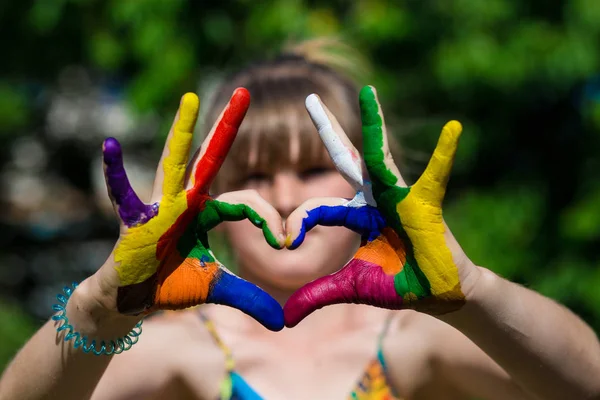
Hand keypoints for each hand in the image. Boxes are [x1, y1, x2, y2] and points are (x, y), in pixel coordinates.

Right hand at [95, 89, 284, 330]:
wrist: (133, 299)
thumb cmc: (170, 287)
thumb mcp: (214, 290)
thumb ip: (247, 299)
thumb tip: (282, 324)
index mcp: (205, 213)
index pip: (242, 204)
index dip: (262, 219)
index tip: (280, 239)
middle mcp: (185, 202)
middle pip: (211, 159)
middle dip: (227, 127)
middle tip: (243, 93)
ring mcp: (159, 207)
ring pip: (174, 164)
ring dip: (182, 133)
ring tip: (192, 99)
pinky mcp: (134, 220)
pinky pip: (123, 194)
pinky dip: (114, 172)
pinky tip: (109, 145)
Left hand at [284, 87, 478, 326]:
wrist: (435, 294)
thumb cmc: (395, 285)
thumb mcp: (349, 288)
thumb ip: (316, 296)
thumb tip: (284, 319)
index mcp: (352, 214)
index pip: (315, 208)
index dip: (298, 223)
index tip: (287, 242)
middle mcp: (371, 198)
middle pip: (343, 159)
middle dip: (326, 129)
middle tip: (309, 98)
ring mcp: (397, 196)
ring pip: (379, 157)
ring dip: (374, 125)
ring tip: (369, 93)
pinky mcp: (423, 204)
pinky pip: (433, 176)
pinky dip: (445, 155)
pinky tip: (454, 128)